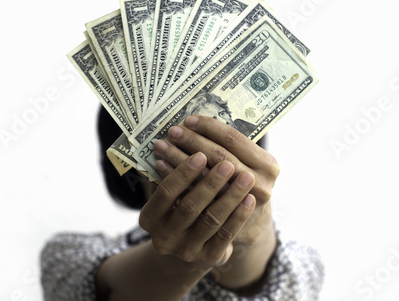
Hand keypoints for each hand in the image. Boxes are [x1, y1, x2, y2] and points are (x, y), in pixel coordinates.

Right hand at [139, 151, 256, 269]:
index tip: (200, 154)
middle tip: (227, 164)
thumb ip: (170, 174)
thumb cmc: (179, 208)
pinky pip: (227, 235)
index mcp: (149, 218)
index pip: (165, 192)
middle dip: (210, 183)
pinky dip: (239, 215)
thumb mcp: (169, 197)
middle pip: (189, 206)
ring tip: (246, 177)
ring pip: (211, 220)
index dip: (182, 172)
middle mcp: (164, 237)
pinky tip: (249, 198)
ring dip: (230, 197)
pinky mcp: (210, 258)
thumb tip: (181, 140)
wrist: (190, 246)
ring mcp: (187, 250)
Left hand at [153, 115, 279, 244]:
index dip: (209, 128)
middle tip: (172, 132)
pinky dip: (175, 180)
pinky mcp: (223, 221)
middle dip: (192, 141)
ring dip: (179, 159)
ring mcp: (241, 207)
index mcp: (269, 165)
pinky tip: (161, 167)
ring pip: (204, 179)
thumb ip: (229, 147)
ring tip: (162, 147)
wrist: (249, 225)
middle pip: (219, 157)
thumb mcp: (248, 163)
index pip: (234, 139)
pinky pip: (193, 197)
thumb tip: (193, 122)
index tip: (188, 120)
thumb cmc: (242, 182)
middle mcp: (260, 186)